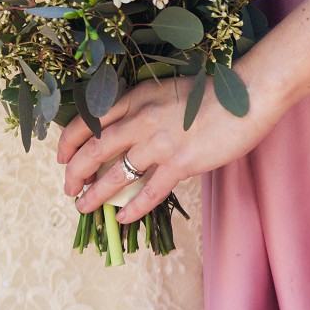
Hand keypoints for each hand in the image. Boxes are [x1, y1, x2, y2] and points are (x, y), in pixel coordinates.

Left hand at [56, 71, 284, 222]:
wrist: (249, 93)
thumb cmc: (215, 91)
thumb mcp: (170, 91)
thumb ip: (147, 109)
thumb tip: (129, 135)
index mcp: (139, 96)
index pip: (91, 119)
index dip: (70, 140)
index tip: (61, 156)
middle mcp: (142, 118)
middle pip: (94, 149)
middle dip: (75, 172)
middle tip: (68, 188)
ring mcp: (160, 142)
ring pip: (115, 174)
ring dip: (95, 194)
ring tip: (84, 206)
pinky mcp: (180, 163)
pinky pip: (148, 193)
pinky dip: (132, 209)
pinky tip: (122, 218)